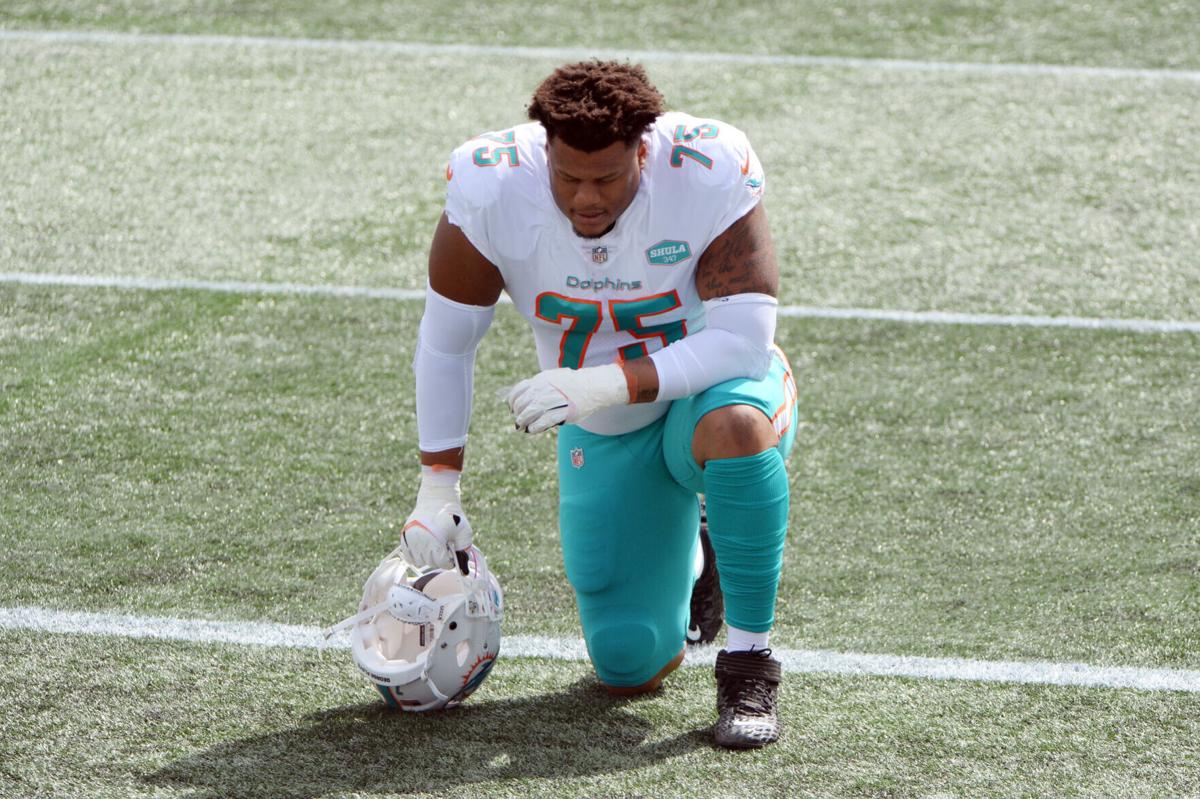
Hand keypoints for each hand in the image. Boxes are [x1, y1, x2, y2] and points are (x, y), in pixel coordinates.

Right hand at [400, 506, 472, 570]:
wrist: (437, 500)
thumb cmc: (453, 517)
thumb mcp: (464, 532)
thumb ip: (463, 551)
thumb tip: (464, 573)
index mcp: (436, 538)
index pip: (441, 562)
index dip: (450, 561)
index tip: (452, 554)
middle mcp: (421, 539)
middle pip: (430, 562)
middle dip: (439, 558)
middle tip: (444, 547)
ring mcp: (411, 537)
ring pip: (419, 561)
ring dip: (428, 557)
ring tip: (435, 546)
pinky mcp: (404, 535)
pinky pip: (408, 556)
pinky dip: (416, 555)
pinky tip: (425, 548)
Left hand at [506, 363, 628, 433]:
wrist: (593, 386)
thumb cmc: (570, 386)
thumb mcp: (552, 379)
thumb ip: (537, 387)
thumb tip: (519, 399)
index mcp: (542, 379)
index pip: (519, 390)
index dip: (512, 401)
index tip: (511, 408)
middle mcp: (547, 388)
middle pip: (524, 402)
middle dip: (518, 412)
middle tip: (518, 420)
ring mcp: (556, 399)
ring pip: (533, 410)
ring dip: (524, 420)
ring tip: (522, 426)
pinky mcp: (566, 411)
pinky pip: (546, 420)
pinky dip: (536, 426)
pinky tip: (532, 429)